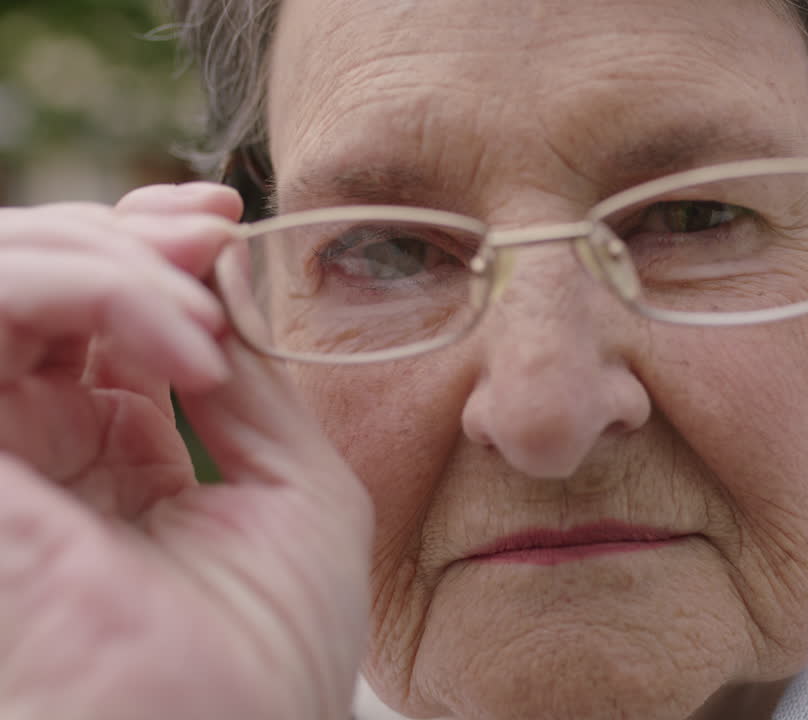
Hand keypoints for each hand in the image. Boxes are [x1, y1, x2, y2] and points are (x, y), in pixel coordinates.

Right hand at [0, 185, 372, 719]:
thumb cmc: (272, 650)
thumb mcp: (291, 484)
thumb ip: (250, 377)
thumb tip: (223, 266)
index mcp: (103, 454)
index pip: (91, 310)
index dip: (147, 248)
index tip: (226, 227)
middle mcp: (31, 450)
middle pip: (33, 277)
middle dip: (126, 237)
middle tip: (214, 247)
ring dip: (108, 261)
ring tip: (203, 322)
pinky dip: (82, 290)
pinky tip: (181, 342)